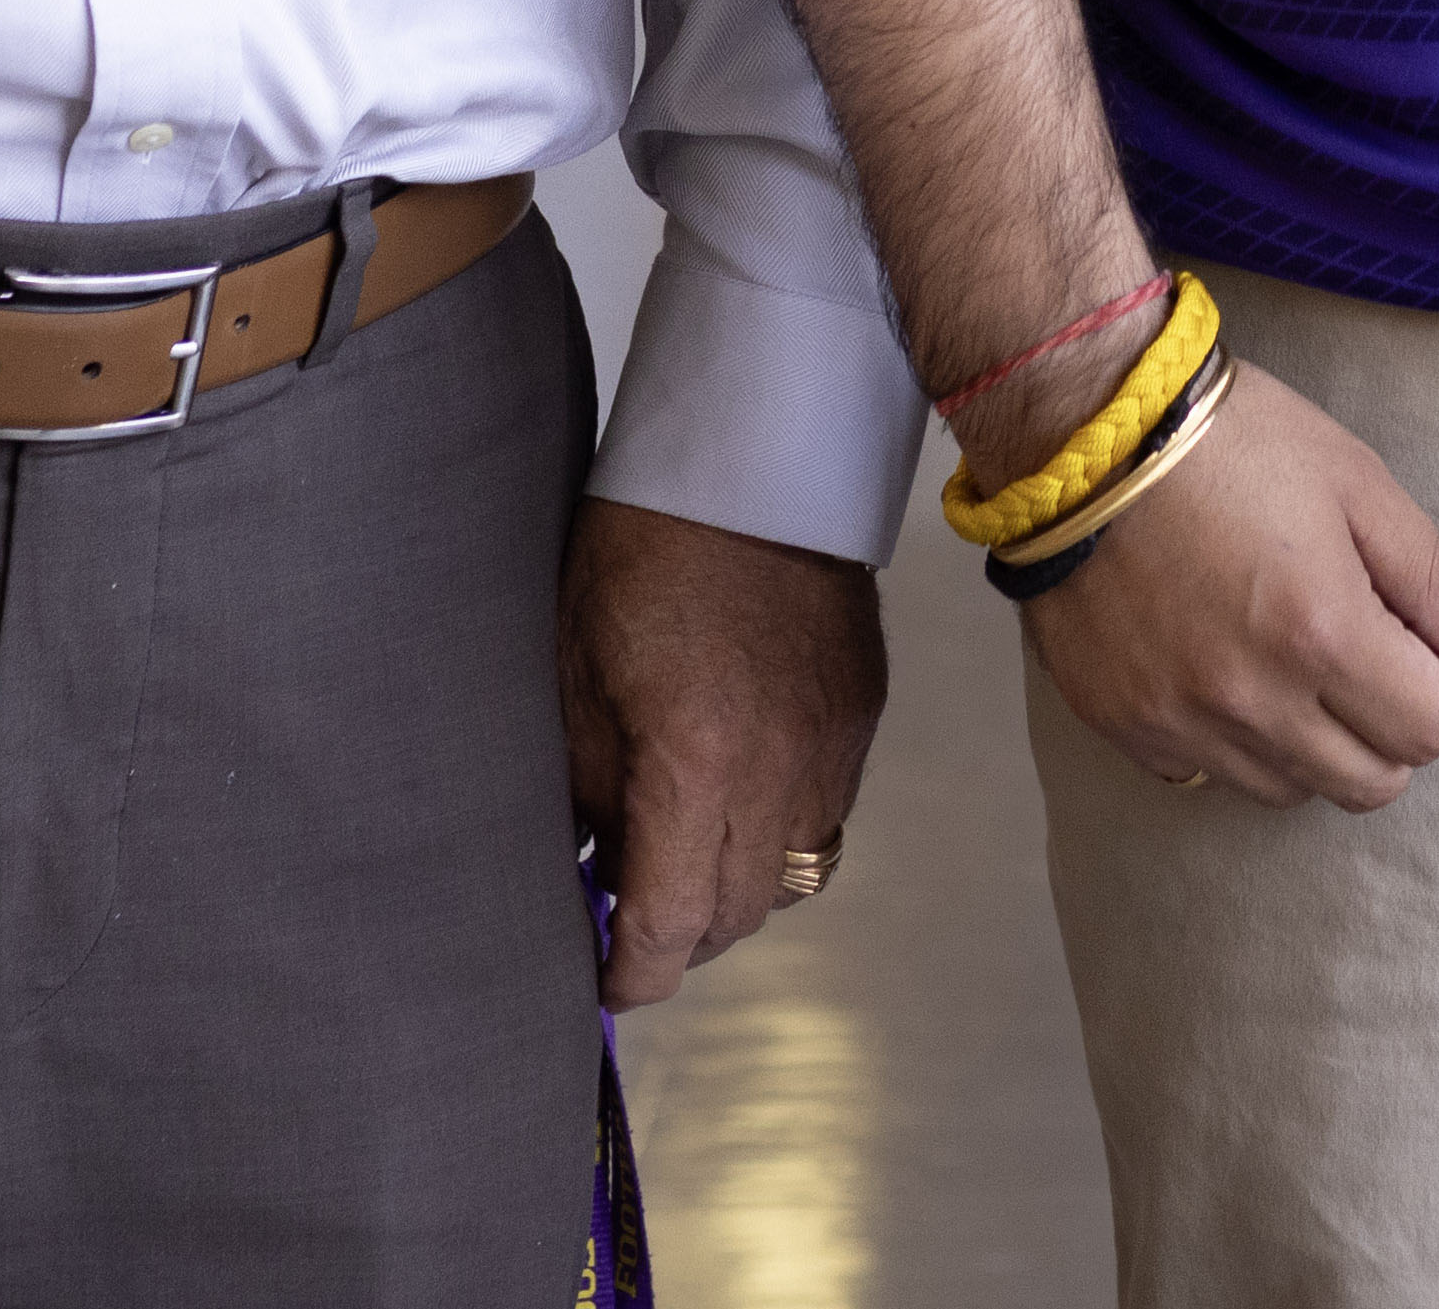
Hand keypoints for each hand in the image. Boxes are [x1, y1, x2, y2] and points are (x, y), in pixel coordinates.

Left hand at [560, 502, 888, 1009]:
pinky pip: (826, 817)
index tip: (600, 979)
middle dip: (679, 937)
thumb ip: (587, 793)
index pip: (671, 926)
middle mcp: (780, 769)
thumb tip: (594, 871)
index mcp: (696, 761)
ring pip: (792, 879)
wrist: (750, 457)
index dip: (629, 973)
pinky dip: (778, 833)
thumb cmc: (640, 550)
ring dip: (734, 891)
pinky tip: (735, 795)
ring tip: (683, 855)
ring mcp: (834, 745)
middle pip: (737, 918)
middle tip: (628, 913)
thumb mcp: (575, 676)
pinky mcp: (863, 715)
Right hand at [1020, 362, 1438, 807]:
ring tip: (1288, 654)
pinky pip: (1209, 776)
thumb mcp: (1355, 482)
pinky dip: (1235, 742)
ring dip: (1315, 742)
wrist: (1081, 431)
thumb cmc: (1233, 441)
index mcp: (1322, 633)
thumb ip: (1438, 581)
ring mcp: (1181, 723)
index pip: (1434, 729)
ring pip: (1292, 791)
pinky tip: (1223, 666)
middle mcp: (1253, 699)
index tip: (1409, 633)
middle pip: (1371, 783)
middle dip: (1388, 726)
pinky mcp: (1125, 726)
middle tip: (1360, 649)